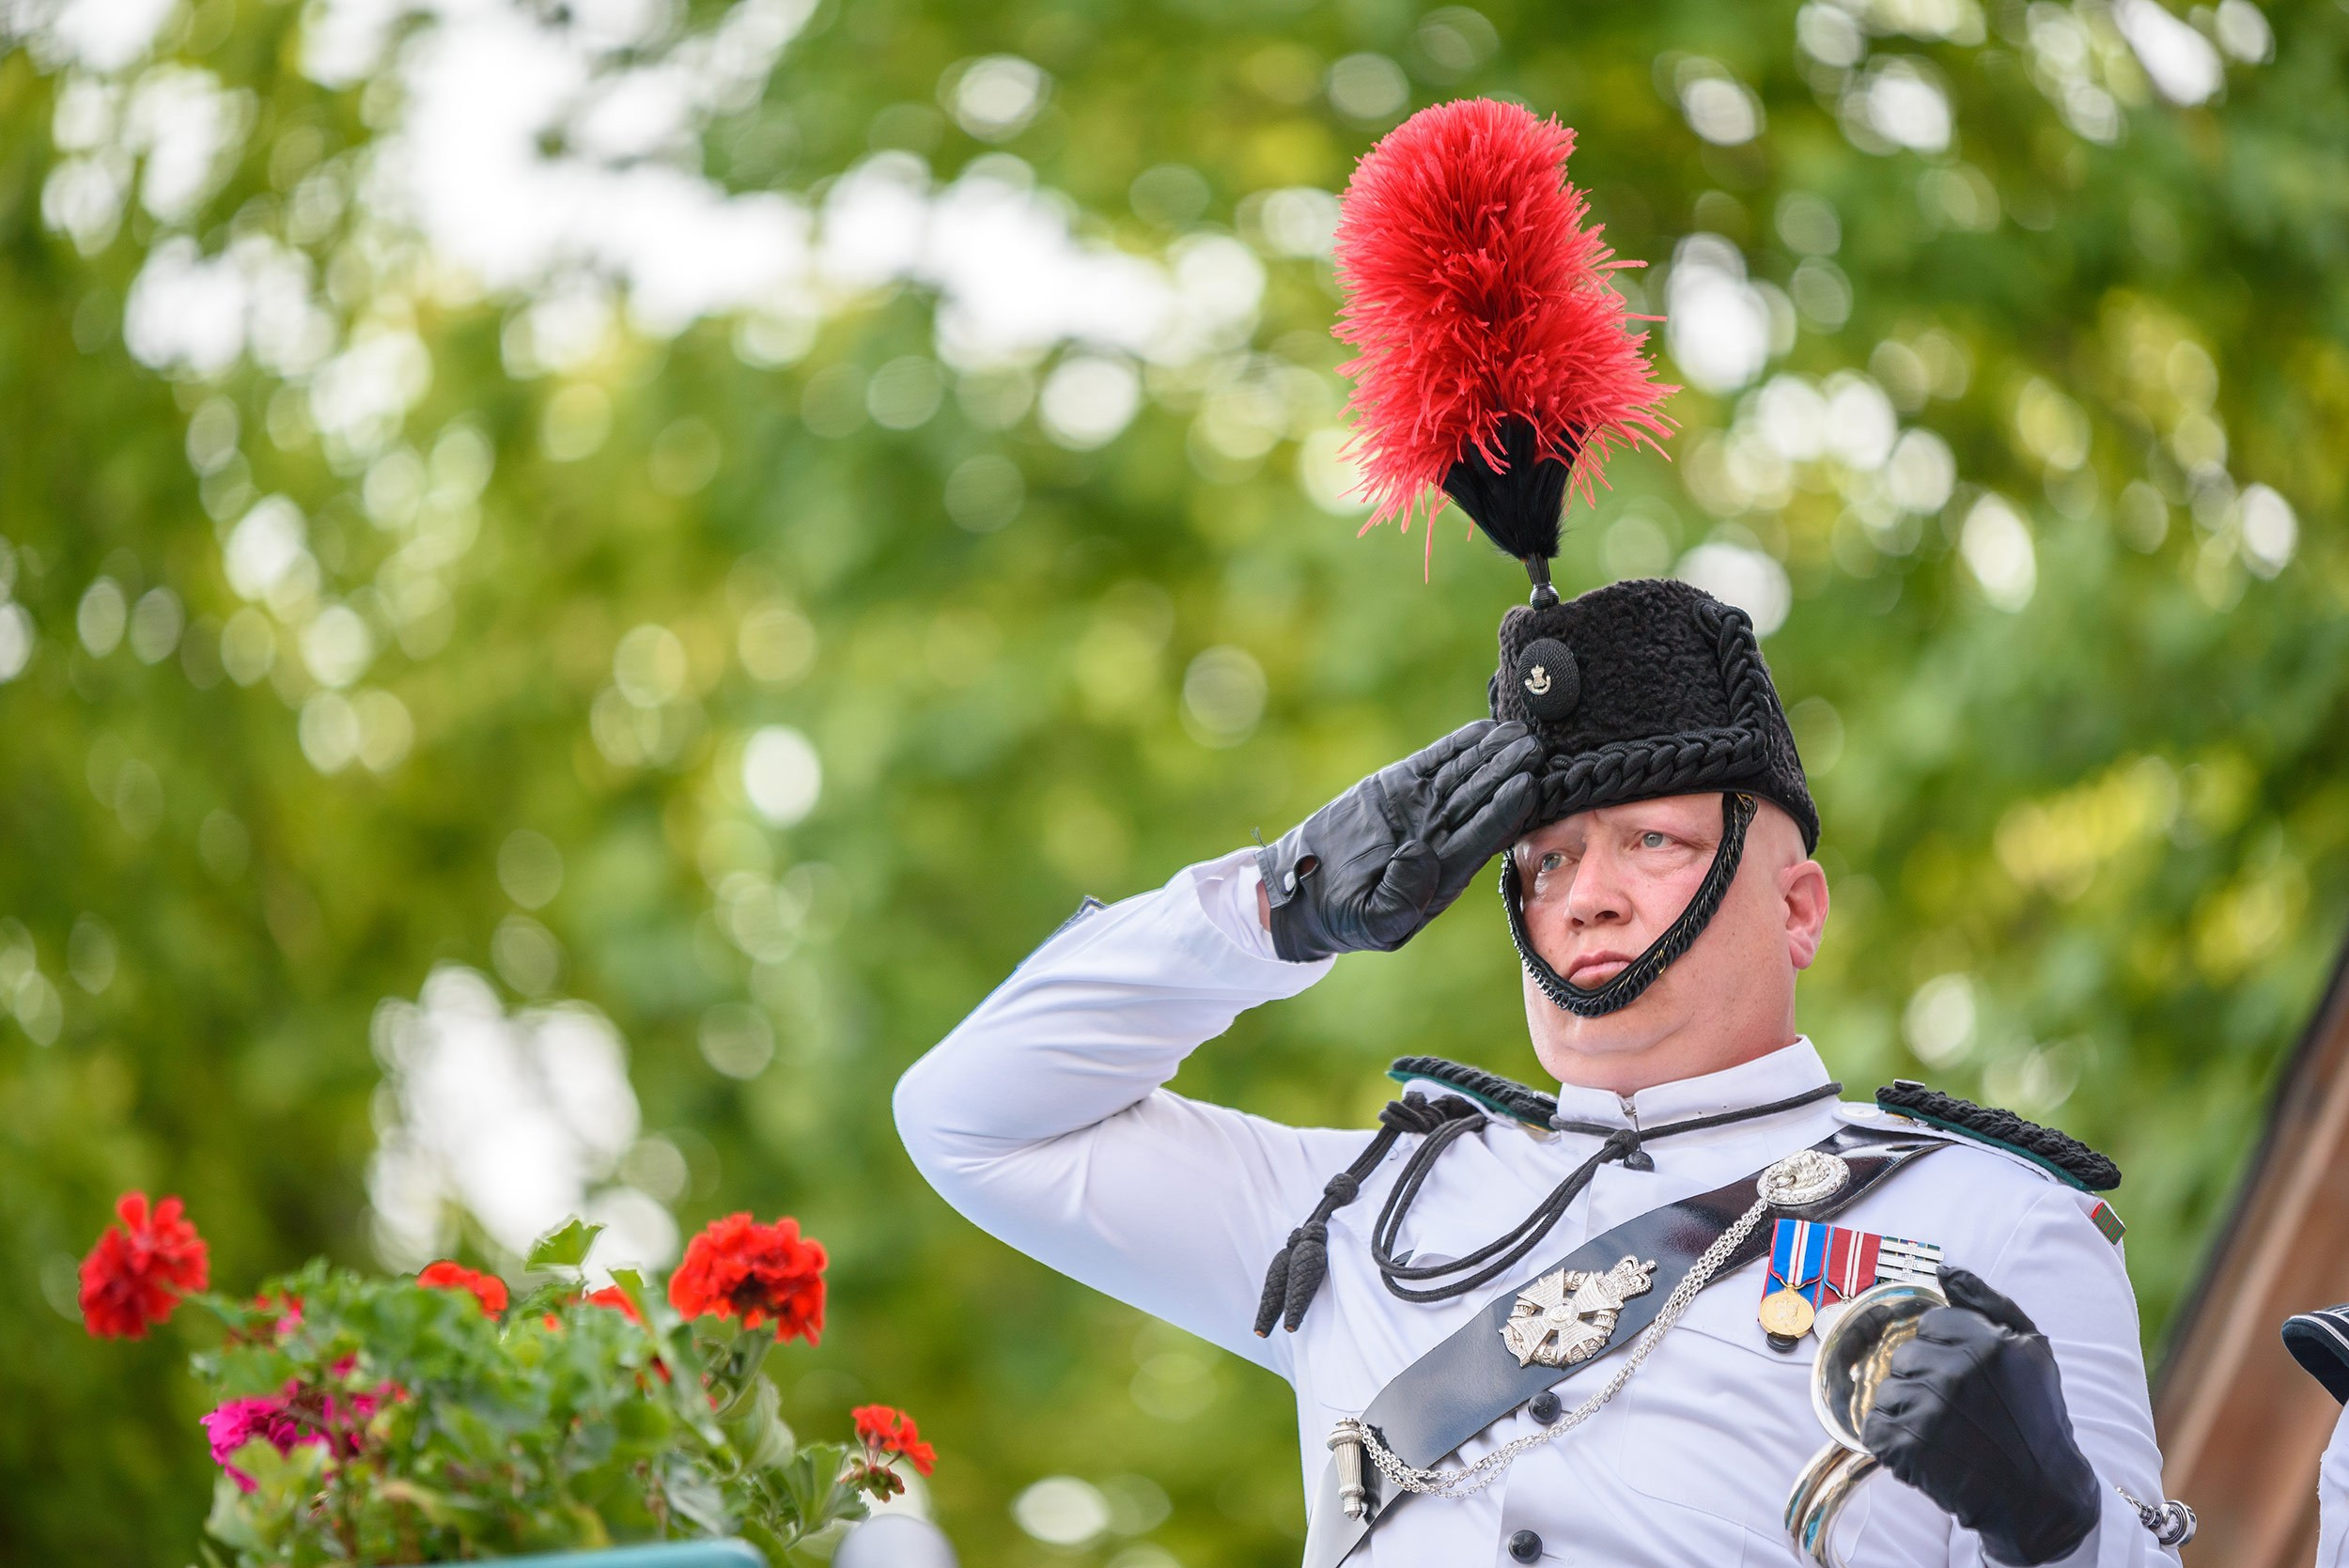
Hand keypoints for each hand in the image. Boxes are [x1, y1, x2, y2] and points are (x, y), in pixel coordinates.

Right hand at [1256, 720, 1541, 962]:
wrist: (1306, 891)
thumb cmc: (1343, 918)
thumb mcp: (1370, 922)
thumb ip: (1400, 899)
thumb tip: (1423, 855)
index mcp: (1444, 873)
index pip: (1483, 838)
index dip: (1505, 811)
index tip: (1526, 786)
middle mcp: (1442, 837)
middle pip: (1482, 801)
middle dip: (1509, 774)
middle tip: (1535, 749)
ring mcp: (1423, 808)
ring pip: (1465, 777)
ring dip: (1492, 754)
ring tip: (1520, 733)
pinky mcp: (1402, 787)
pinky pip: (1436, 762)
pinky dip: (1459, 745)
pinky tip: (1485, 729)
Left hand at [1860, 1267, 2101, 1565]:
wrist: (2040, 1496)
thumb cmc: (2037, 1419)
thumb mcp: (2032, 1349)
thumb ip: (1987, 1301)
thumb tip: (1943, 1269)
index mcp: (1986, 1343)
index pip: (1928, 1325)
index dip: (1942, 1350)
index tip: (1964, 1377)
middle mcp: (1955, 1372)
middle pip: (1904, 1357)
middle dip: (1923, 1380)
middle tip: (1956, 1410)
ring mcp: (1929, 1410)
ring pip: (1886, 1391)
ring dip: (1906, 1412)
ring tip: (1944, 1434)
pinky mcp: (1907, 1446)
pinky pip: (1873, 1428)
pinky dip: (1891, 1442)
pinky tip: (1925, 1451)